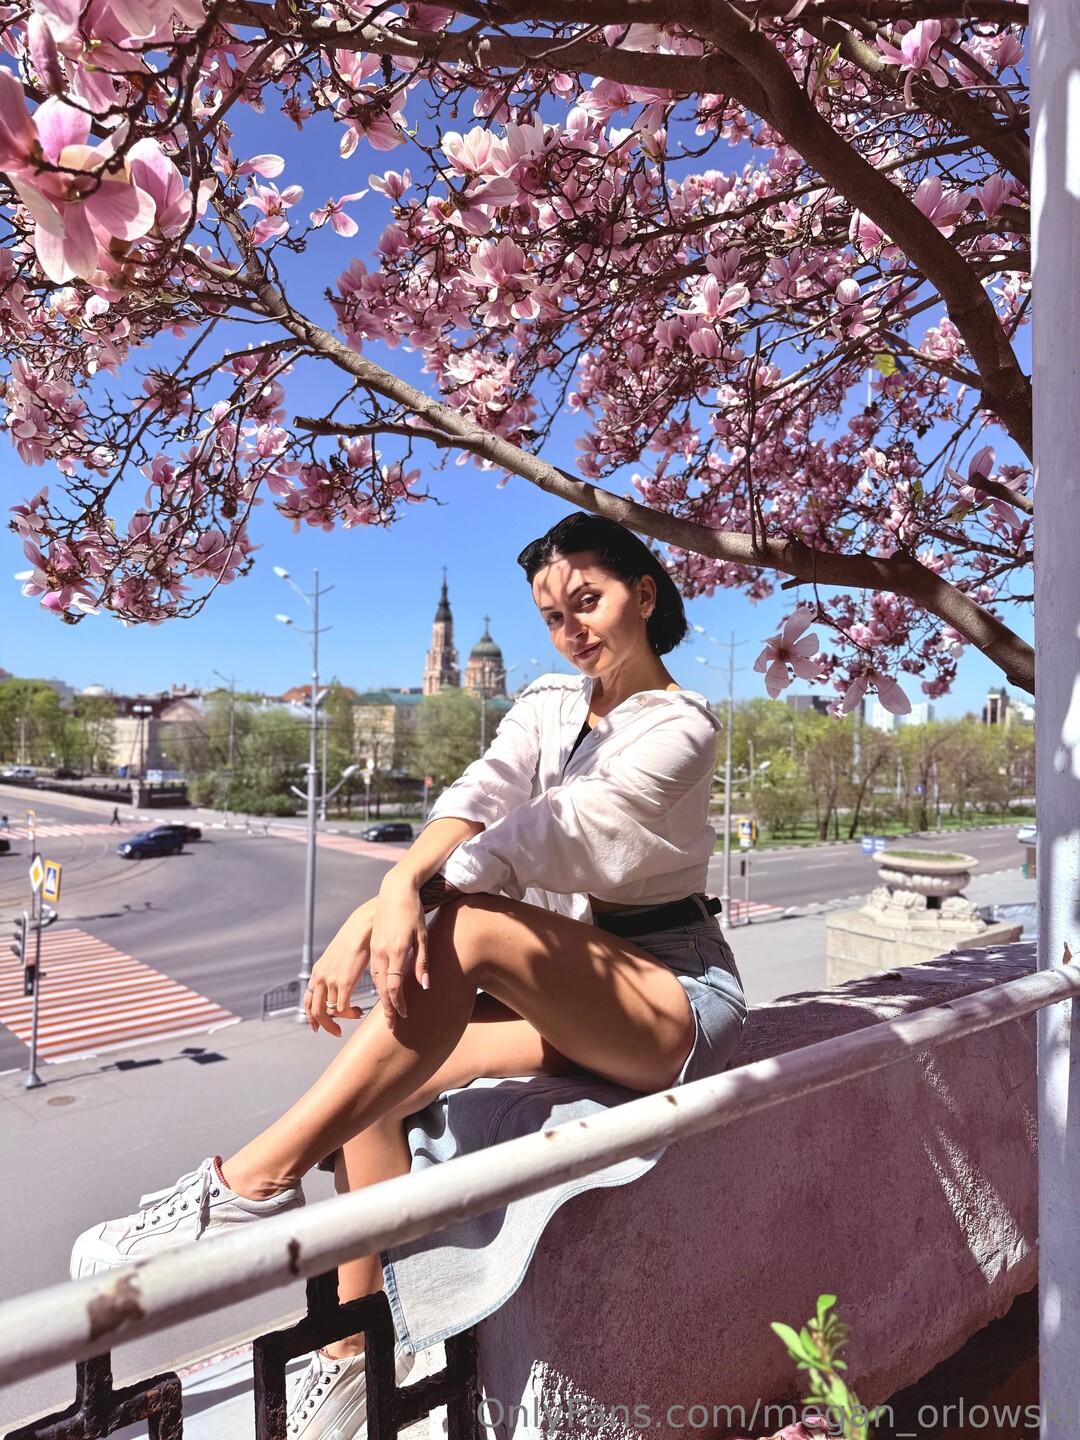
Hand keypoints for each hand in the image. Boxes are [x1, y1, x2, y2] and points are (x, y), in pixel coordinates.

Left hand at [304, 897, 378, 1035]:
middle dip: (324, 1025)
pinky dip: (350, 1013)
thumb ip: (335, 970)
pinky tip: (358, 1010)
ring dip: (342, 1018)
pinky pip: (343, 1007)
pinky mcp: (344, 981)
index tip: (318, 1026)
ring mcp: (331, 980)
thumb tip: (339, 982)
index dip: (311, 1017)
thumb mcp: (338, 957)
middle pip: (315, 1011)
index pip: (308, 1001)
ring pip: (330, 1011)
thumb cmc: (356, 939)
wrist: (363, 927)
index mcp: (317, 971)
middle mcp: (320, 977)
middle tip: (336, 1031)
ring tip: (354, 1015)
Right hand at [369, 875, 430, 1027]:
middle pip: (383, 988)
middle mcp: (381, 953)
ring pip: (376, 981)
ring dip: (382, 998)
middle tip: (392, 1026)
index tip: (404, 1016)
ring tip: (388, 1012)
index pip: (394, 987)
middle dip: (388, 1008)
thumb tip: (425, 986)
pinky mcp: (373, 944)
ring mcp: (375, 948)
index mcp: (395, 951)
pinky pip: (374, 970)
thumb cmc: (413, 912)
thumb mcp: (423, 936)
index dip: (398, 1004)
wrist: (395, 891)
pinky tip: (384, 991)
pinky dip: (379, 984)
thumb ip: (422, 962)